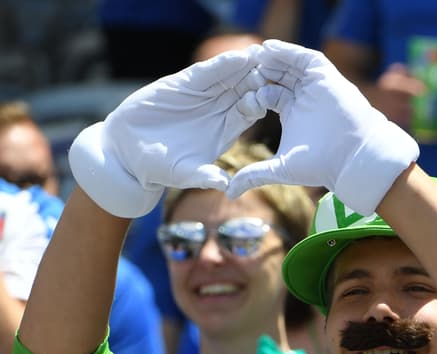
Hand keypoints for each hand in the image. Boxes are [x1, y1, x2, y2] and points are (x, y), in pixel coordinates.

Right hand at [69, 47, 270, 217]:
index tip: (280, 95)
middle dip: (259, 78)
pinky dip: (220, 65)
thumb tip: (225, 185)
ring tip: (261, 55)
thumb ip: (204, 176)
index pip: (250, 112)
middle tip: (279, 66)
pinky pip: (205, 72)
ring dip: (243, 67)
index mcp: (225, 131)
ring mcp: (201, 96)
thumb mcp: (184, 173)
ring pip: (227, 78)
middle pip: (244, 90)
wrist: (128, 151)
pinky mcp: (182, 85)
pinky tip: (236, 57)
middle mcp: (218, 110)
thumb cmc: (159, 167)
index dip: (263, 102)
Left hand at [228, 39, 419, 215]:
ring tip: (251, 52)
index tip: (232, 86)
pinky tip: (269, 47)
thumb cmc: (321, 165)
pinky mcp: (326, 77)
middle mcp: (302, 97)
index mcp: (291, 113)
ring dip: (270, 57)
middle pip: (275, 75)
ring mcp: (315, 85)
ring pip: (289, 64)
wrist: (353, 158)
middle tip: (237, 63)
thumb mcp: (280, 168)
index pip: (266, 93)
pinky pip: (304, 57)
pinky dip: (287, 50)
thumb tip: (230, 195)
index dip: (250, 89)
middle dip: (258, 69)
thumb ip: (254, 175)